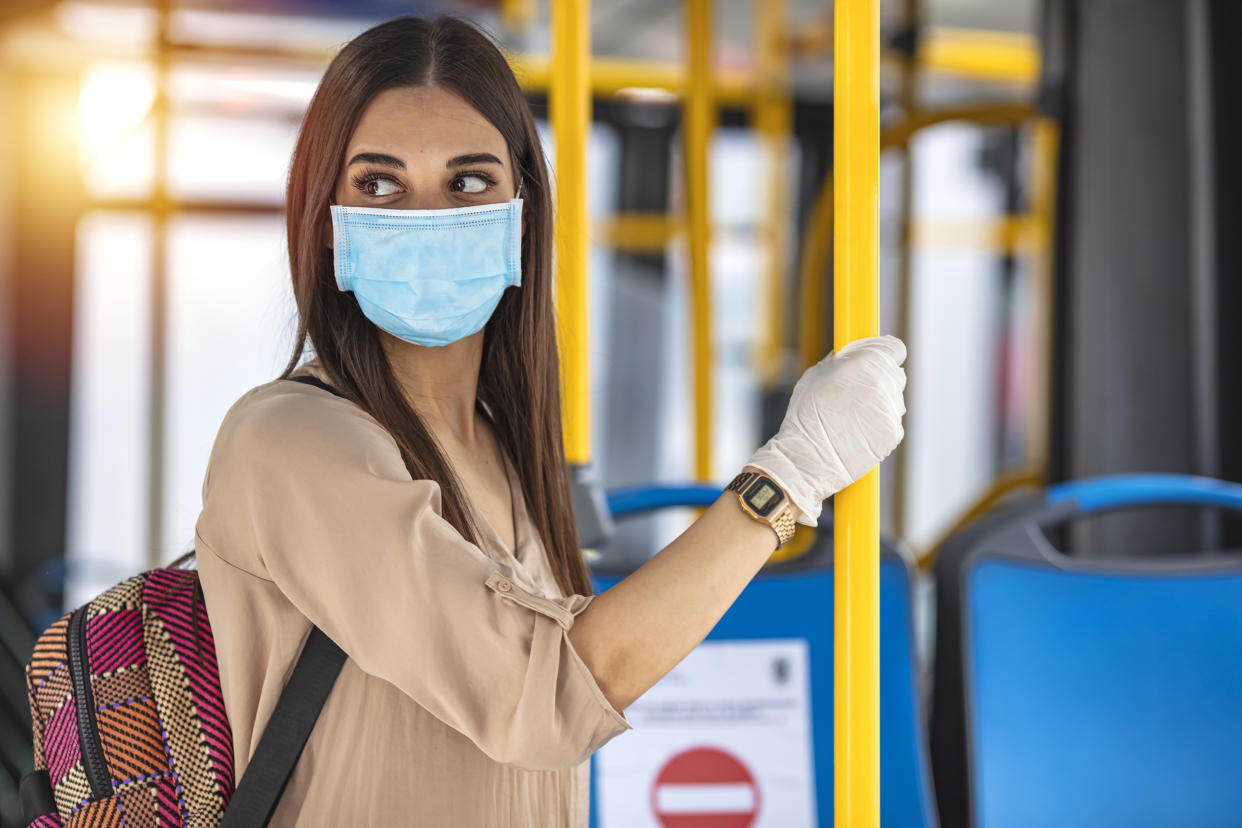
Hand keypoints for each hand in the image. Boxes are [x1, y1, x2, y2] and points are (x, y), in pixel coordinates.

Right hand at [745, 335, 906, 525]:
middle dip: (878, 379)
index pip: (894, 348)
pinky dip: (878, 424)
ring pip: (894, 399)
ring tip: (851, 417)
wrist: (806, 459)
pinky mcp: (894, 433)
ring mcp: (891, 409)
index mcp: (864, 363)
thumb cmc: (804, 417)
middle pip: (894, 373)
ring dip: (879, 402)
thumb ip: (841, 361)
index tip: (876, 359)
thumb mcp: (814, 376)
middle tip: (855, 392)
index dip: (884, 353)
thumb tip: (853, 354)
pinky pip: (891, 421)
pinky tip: (857, 432)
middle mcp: (883, 383)